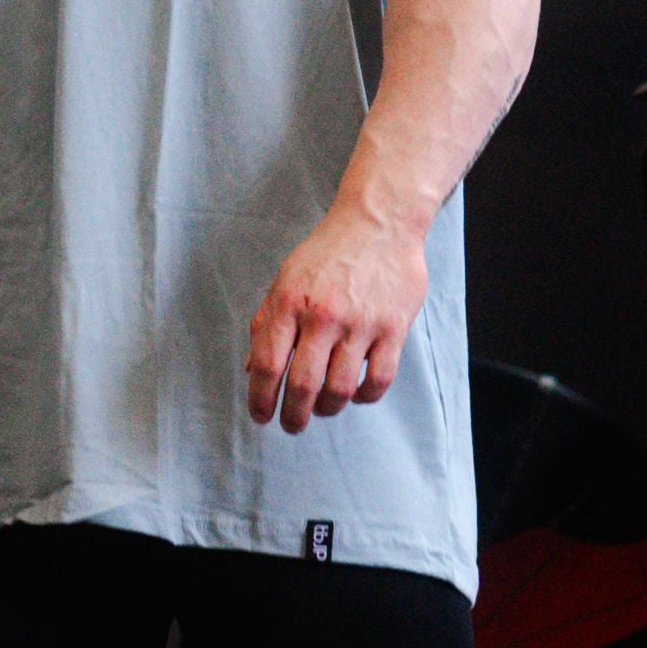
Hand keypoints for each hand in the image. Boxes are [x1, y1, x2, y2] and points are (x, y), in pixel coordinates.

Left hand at [245, 201, 428, 433]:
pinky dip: (365, 396)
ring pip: (341, 388)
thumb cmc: (327, 253)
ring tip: (323, 409)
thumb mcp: (285, 280)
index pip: (269, 365)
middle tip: (292, 425)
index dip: (261, 399)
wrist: (378, 222)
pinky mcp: (393, 328)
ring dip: (328, 409)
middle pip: (303, 385)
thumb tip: (253, 370)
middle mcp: (323, 315)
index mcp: (289, 302)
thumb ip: (267, 324)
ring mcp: (360, 323)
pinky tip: (356, 393)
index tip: (261, 416)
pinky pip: (378, 379)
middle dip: (293, 416)